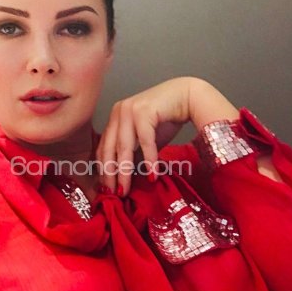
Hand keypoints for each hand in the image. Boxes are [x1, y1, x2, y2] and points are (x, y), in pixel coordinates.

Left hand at [95, 76, 238, 195]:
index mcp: (115, 118)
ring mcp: (130, 110)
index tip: (106, 189)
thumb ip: (134, 154)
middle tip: (113, 193)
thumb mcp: (145, 139)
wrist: (188, 97)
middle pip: (110, 149)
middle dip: (110, 174)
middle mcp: (119, 112)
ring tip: (126, 189)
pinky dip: (149, 159)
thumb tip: (124, 178)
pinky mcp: (144, 110)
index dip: (104, 170)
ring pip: (123, 147)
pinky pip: (144, 141)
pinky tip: (152, 175)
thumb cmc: (167, 118)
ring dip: (125, 171)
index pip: (104, 147)